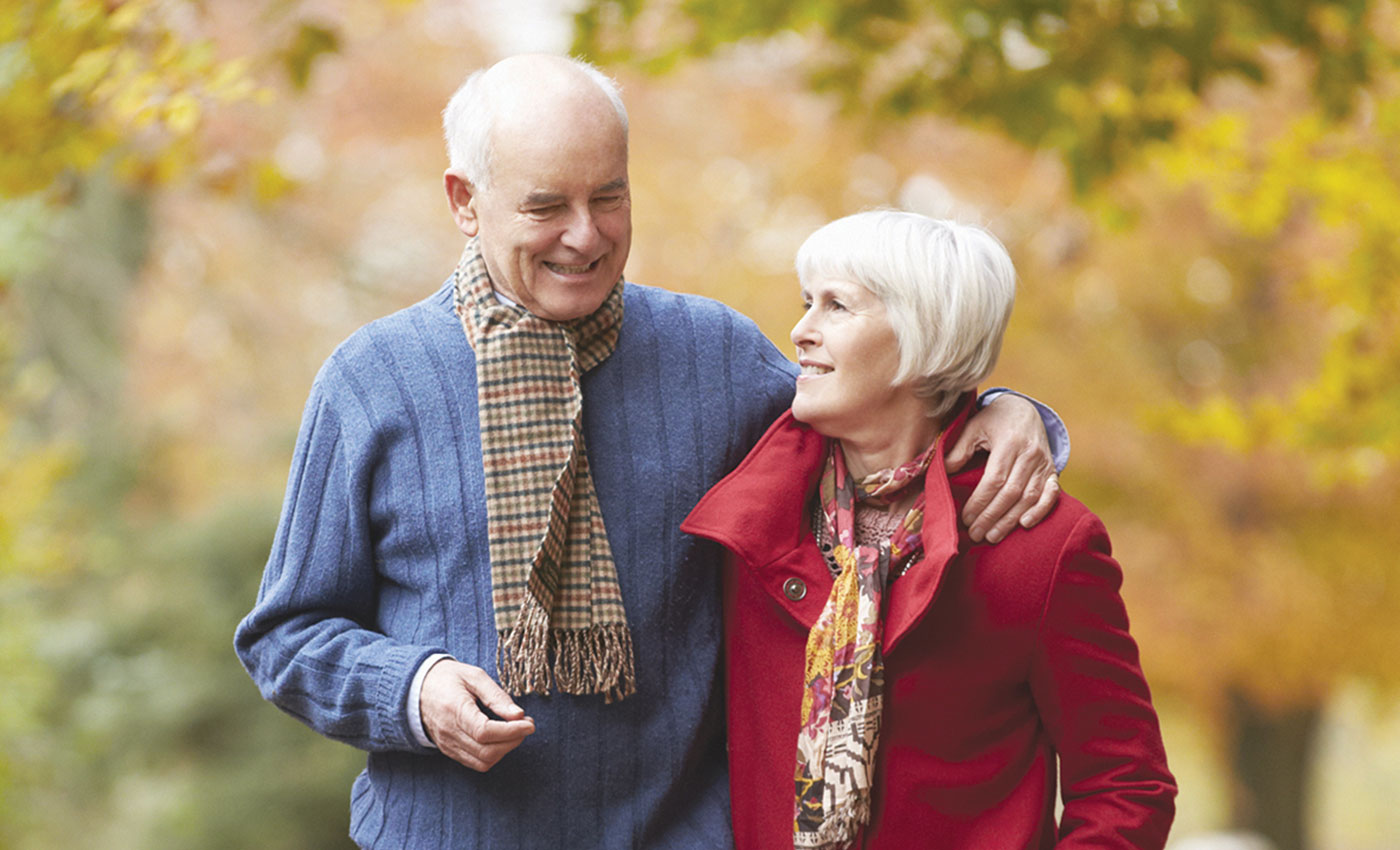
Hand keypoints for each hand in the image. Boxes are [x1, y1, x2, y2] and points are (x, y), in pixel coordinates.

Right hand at [419, 658, 534, 771]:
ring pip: (483, 762)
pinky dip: (494, 755)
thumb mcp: (474, 676)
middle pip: (487, 751)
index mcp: (454, 709)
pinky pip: (475, 763)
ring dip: (506, 750)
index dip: (512, 731)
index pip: (485, 732)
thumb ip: (497, 696)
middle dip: (514, 741)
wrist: (417, 688)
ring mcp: (448, 745)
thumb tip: (519, 715)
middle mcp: (449, 732)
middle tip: (527, 724)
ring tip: (516, 731)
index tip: (529, 723)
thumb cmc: (448, 678)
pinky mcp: (449, 751)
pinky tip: (502, 739)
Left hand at [944, 393, 1059, 543]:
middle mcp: (1030, 453)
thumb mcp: (973, 426)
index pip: (994, 479)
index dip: (980, 502)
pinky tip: (1025, 524)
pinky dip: (1041, 511)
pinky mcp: (1052, 470)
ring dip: (1010, 520)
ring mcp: (1044, 463)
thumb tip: (944, 471)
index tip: (965, 517)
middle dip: (991, 517)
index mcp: (1009, 442)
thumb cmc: (994, 420)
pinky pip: (1051, 494)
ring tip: (992, 536)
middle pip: (1011, 493)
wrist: (1024, 409)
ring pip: (1029, 497)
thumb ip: (959, 448)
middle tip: (976, 534)